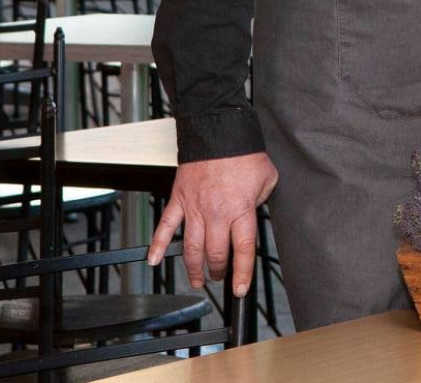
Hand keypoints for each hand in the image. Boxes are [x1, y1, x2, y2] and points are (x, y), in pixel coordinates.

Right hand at [148, 153, 277, 294]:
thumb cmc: (243, 153)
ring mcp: (194, 208)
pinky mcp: (179, 199)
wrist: (218, 132)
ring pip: (191, 247)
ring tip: (197, 279)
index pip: (242, 250)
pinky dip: (157, 245)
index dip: (242, 273)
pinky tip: (153, 260)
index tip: (240, 289)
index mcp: (240, 210)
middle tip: (219, 277)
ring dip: (193, 267)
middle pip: (214, 254)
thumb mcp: (267, 178)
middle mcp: (216, 213)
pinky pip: (165, 226)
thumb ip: (261, 200)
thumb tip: (255, 212)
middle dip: (217, 271)